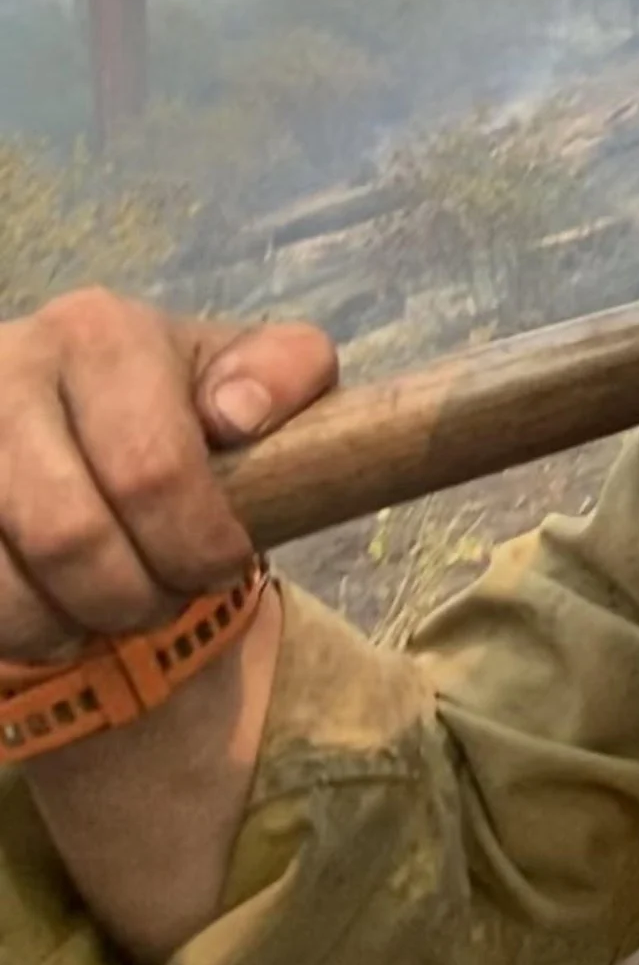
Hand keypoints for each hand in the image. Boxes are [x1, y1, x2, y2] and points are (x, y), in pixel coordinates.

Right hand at [0, 293, 336, 665]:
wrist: (74, 419)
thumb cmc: (176, 409)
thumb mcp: (251, 378)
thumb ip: (285, 375)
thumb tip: (236, 414)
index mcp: (97, 333)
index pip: (153, 470)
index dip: (197, 545)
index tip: (222, 567)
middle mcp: (3, 368)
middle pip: (70, 536)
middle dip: (135, 596)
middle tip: (164, 600)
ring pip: (3, 587)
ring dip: (67, 625)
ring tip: (106, 608)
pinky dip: (15, 631)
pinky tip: (47, 609)